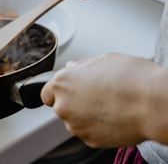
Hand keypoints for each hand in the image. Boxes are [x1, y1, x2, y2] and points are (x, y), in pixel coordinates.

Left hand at [41, 53, 167, 147]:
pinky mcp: (89, 140)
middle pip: (61, 106)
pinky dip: (96, 127)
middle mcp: (63, 105)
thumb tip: (73, 67)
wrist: (152, 103)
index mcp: (62, 83)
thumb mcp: (103, 60)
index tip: (69, 90)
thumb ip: (82, 66)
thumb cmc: (131, 78)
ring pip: (74, 120)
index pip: (46, 93)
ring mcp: (75, 125)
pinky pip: (88, 132)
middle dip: (73, 102)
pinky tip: (112, 116)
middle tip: (95, 95)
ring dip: (85, 115)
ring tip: (108, 105)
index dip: (58, 91)